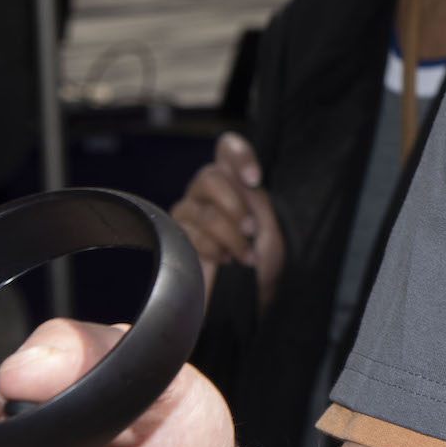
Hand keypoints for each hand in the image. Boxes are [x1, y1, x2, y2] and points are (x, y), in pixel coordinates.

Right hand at [173, 133, 283, 307]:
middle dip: (235, 206)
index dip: (238, 154)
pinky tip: (225, 262)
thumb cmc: (265, 263)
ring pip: (204, 211)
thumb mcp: (269, 226)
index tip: (254, 179)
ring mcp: (189, 213)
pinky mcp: (176, 237)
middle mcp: (209, 192)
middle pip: (210, 176)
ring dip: (231, 237)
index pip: (227, 148)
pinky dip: (216, 250)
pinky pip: (193, 235)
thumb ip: (254, 197)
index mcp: (236, 181)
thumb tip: (240, 177)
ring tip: (245, 257)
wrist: (250, 299)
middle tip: (251, 232)